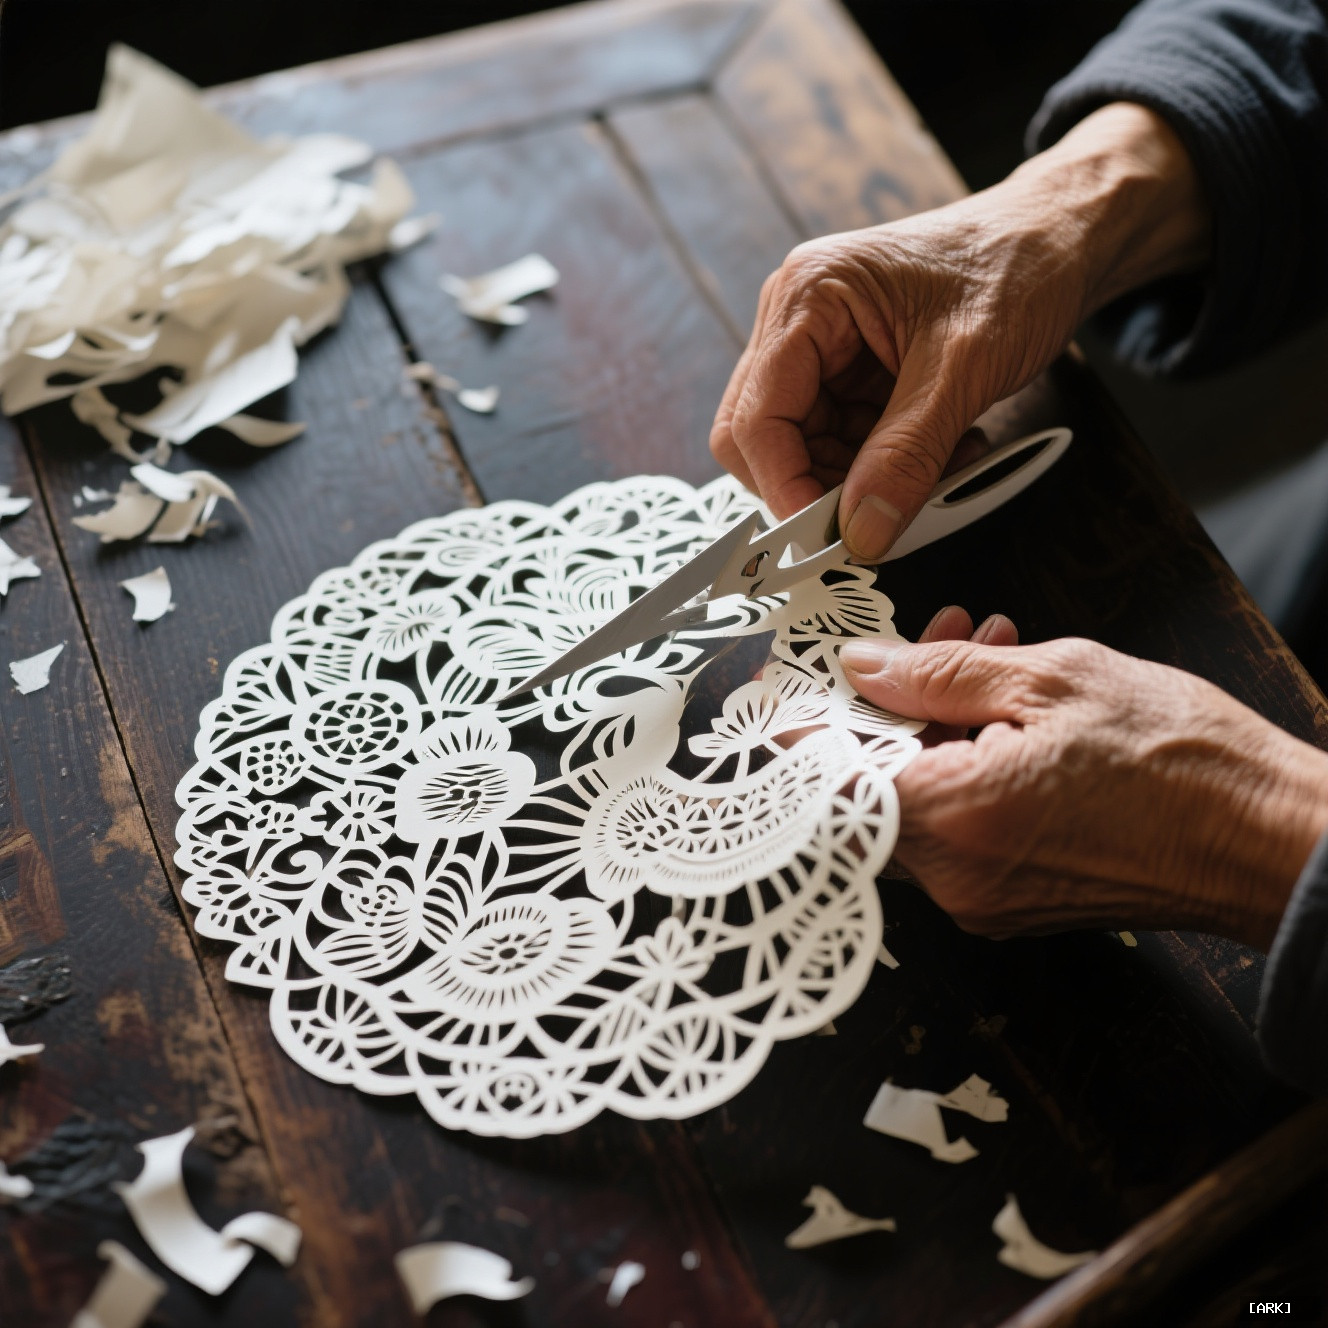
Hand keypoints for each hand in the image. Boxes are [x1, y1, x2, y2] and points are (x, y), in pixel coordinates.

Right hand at [710, 103, 1210, 559]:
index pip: (756, 419)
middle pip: (764, 440)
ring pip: (805, 451)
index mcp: (807, 297)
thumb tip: (861, 532)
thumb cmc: (1016, 267)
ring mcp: (820, 348)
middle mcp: (797, 320)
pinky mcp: (847, 372)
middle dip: (818, 487)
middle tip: (879, 515)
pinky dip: (884, 467)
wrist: (1059, 238)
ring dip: (861, 481)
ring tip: (938, 467)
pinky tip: (939, 450)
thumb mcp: (964, 368)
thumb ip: (907, 455)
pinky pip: (843, 444)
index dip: (784, 487)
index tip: (826, 540)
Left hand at [840, 630, 1327, 948]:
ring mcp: (981, 899)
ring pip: (908, 805)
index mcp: (953, 820)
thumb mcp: (1051, 679)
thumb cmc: (1182, 762)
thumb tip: (863, 664)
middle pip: (862, 791)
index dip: (798, 727)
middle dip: (880, 708)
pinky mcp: (1009, 902)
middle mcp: (955, 877)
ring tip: (979, 656)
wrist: (1270, 840)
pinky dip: (956, 767)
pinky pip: (950, 830)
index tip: (788, 689)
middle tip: (921, 645)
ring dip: (924, 730)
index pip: (825, 779)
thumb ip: (937, 672)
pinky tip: (999, 711)